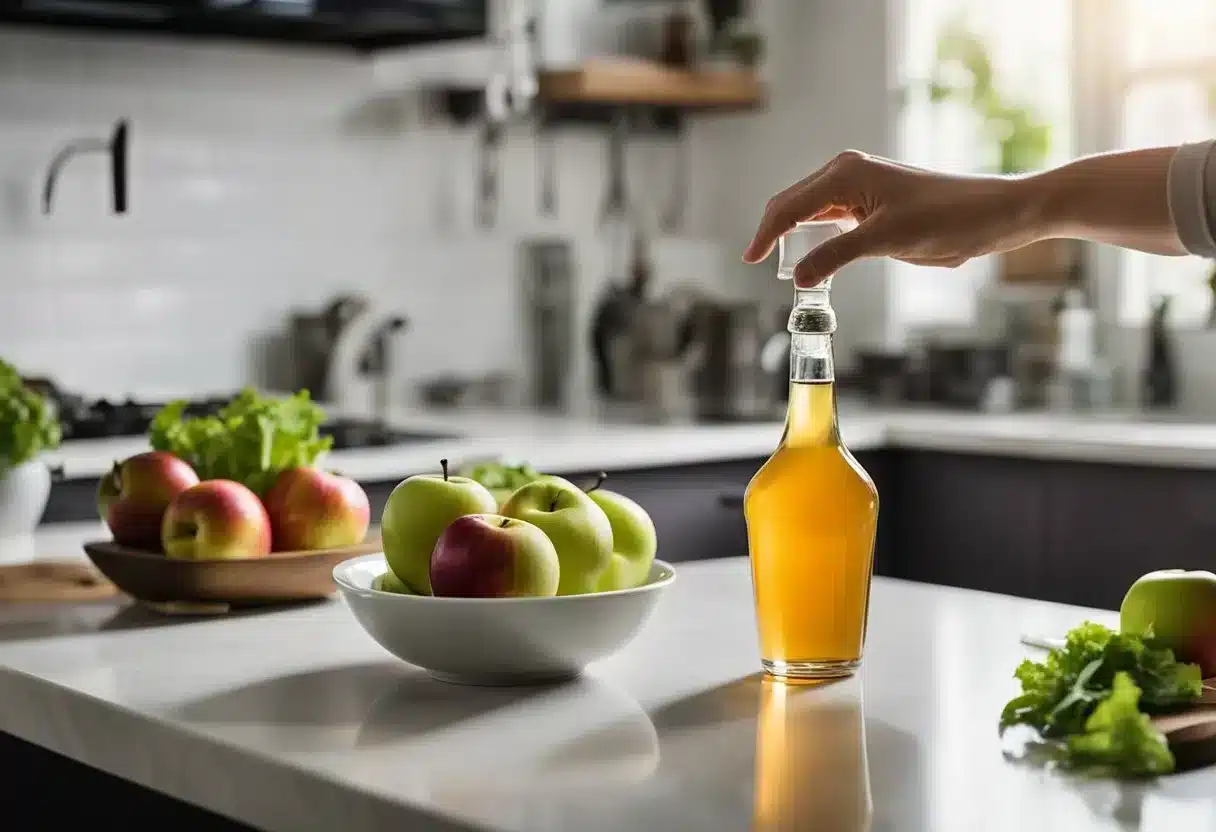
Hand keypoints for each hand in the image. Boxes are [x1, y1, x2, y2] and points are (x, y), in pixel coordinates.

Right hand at [743, 151, 1041, 286]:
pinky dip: (818, 238)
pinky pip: (833, 220)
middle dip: (775, 232)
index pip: (789, 206)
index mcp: (845, 174)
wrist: (995, 213)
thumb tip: (798, 278)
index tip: (749, 261)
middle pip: (794, 204)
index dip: (766, 234)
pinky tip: (815, 257)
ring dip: (795, 235)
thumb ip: (836, 257)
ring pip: (812, 212)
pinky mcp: (875, 203)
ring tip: (781, 264)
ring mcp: (861, 187)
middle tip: (759, 264)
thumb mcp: (886, 241)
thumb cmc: (948, 218)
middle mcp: (848, 174)